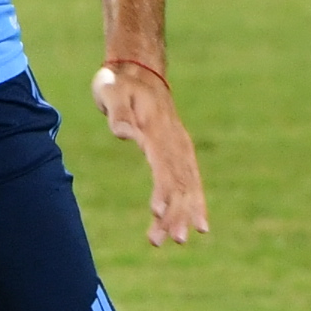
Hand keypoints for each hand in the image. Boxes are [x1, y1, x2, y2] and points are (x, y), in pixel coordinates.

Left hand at [89, 62, 209, 249]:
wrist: (138, 69)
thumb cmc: (119, 83)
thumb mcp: (111, 90)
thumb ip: (118, 112)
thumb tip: (123, 132)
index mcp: (157, 129)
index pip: (162, 165)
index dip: (162, 190)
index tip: (157, 213)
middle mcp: (174, 141)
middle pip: (178, 181)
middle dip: (175, 212)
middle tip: (169, 240)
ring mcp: (180, 146)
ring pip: (187, 185)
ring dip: (184, 213)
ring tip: (178, 241)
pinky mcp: (179, 151)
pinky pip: (191, 181)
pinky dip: (195, 203)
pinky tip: (198, 226)